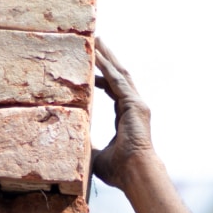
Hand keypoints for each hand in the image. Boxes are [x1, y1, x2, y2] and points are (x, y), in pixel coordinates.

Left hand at [91, 38, 156, 189]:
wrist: (134, 173)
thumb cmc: (119, 170)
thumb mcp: (97, 155)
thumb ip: (89, 146)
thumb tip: (76, 147)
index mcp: (125, 116)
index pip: (113, 91)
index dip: (103, 78)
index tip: (91, 69)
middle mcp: (133, 106)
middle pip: (118, 76)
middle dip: (107, 59)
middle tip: (97, 42)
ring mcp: (135, 103)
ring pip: (119, 73)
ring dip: (107, 56)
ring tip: (97, 40)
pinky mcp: (134, 103)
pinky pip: (117, 80)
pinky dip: (106, 67)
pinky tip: (96, 55)